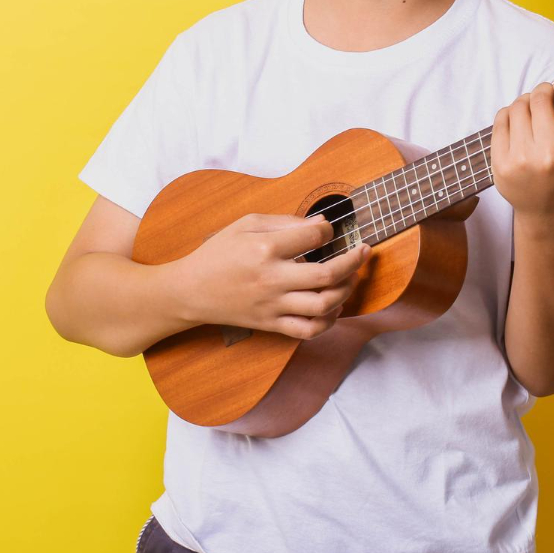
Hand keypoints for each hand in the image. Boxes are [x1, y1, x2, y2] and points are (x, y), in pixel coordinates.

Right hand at [172, 213, 370, 339]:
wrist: (190, 291)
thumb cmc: (217, 253)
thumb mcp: (244, 224)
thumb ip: (284, 222)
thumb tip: (321, 224)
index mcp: (265, 249)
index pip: (313, 237)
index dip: (329, 230)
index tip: (329, 230)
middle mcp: (272, 279)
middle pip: (327, 274)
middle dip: (353, 261)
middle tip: (363, 251)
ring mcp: (273, 305)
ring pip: (324, 304)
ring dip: (346, 291)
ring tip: (351, 277)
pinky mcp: (272, 325)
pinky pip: (309, 330)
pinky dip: (329, 321)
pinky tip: (335, 306)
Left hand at [491, 60, 553, 231]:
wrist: (549, 213)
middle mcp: (549, 156)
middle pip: (540, 99)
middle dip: (544, 92)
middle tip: (547, 98)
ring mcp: (522, 161)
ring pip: (518, 106)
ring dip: (526, 101)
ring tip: (534, 112)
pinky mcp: (500, 164)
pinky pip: (501, 120)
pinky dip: (510, 114)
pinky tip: (520, 124)